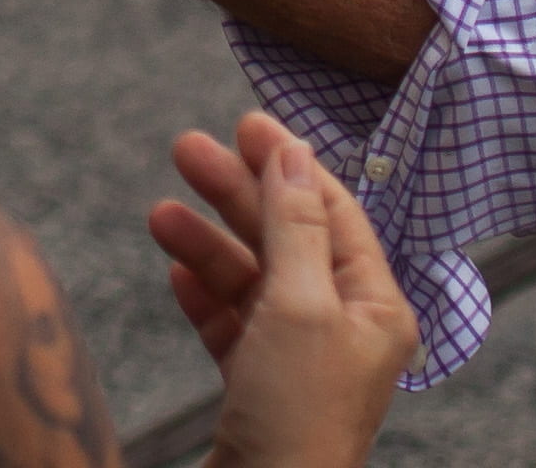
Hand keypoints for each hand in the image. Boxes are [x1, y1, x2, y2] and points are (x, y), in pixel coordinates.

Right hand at [152, 115, 418, 467]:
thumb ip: (294, 225)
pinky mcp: (262, 391)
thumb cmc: (298, 414)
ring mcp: (302, 362)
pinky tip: (176, 274)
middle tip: (185, 150)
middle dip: (237, 196)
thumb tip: (295, 152)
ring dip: (208, 245)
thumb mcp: (298, 305)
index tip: (244, 122)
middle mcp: (345, 332)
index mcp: (376, 309)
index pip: (335, 214)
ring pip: (253, 282)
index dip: (290, 164)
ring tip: (159, 214)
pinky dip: (205, 298)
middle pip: (288, 241)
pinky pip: (233, 328)